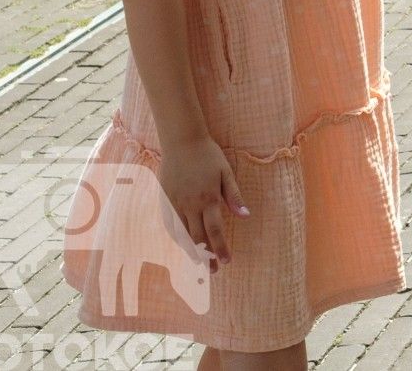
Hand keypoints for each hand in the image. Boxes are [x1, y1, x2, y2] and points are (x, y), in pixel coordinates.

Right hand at [156, 136, 248, 270]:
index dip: (220, 248)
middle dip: (206, 255)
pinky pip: (170, 224)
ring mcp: (175, 204)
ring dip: (191, 250)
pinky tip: (183, 244)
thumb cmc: (209, 155)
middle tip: (213, 271)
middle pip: (198, 237)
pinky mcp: (166, 200)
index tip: (226, 262)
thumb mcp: (226, 173)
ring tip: (199, 262)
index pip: (215, 231)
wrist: (182, 142)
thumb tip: (245, 216)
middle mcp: (190, 205)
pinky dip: (177, 237)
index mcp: (208, 199)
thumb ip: (234, 196)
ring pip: (182, 234)